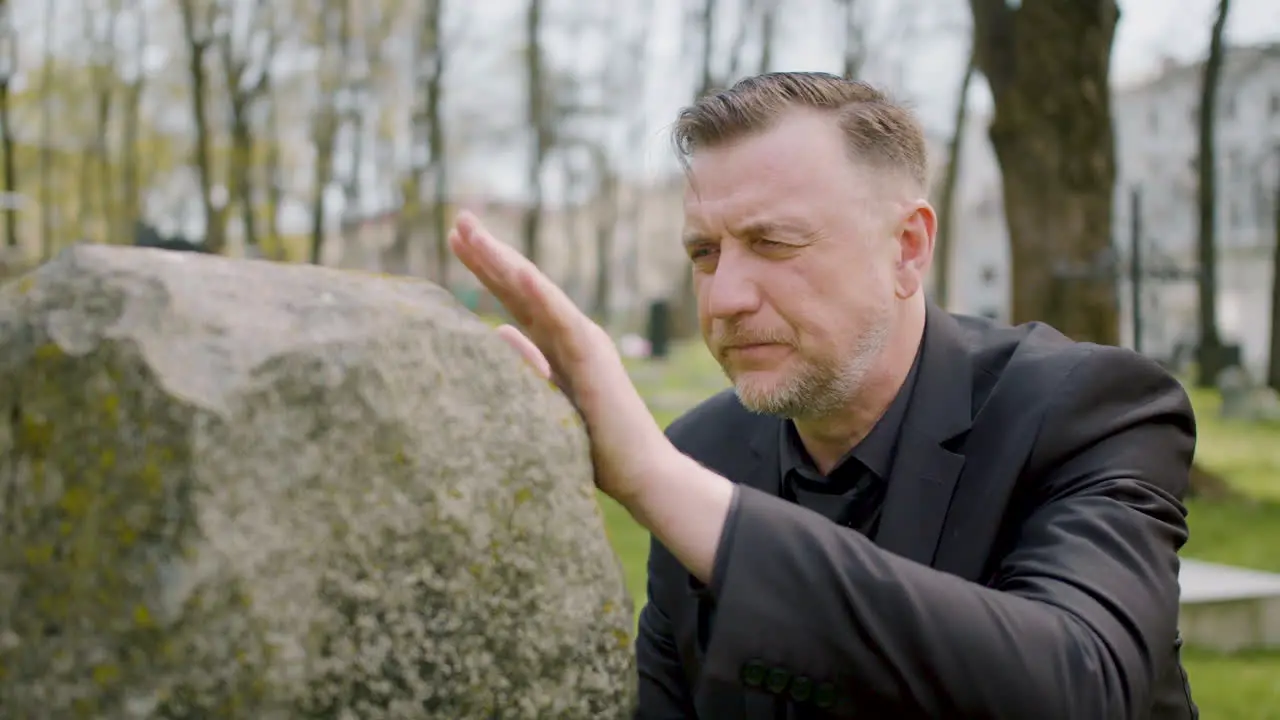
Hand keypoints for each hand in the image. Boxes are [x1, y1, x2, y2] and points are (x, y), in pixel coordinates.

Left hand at [447, 211, 670, 507]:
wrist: (640, 472)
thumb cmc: (593, 446)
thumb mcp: (543, 403)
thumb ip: (524, 367)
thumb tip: (495, 331)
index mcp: (556, 344)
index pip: (514, 298)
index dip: (485, 268)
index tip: (454, 240)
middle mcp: (569, 334)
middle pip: (520, 286)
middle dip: (488, 252)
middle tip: (458, 220)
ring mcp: (582, 342)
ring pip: (536, 292)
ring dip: (504, 261)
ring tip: (474, 234)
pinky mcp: (593, 359)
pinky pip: (562, 321)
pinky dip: (541, 295)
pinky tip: (519, 272)